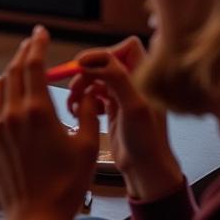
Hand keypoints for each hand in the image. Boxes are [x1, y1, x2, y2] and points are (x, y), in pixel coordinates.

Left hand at [0, 26, 100, 219]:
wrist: (36, 218)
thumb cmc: (67, 186)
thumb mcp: (87, 146)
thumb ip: (88, 112)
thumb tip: (89, 90)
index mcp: (36, 111)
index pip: (33, 65)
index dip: (36, 44)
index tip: (40, 32)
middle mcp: (11, 115)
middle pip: (12, 72)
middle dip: (22, 54)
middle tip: (32, 44)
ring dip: (11, 74)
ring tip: (22, 67)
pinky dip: (4, 100)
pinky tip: (13, 103)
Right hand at [67, 37, 182, 199]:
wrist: (146, 171)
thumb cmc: (147, 142)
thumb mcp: (133, 107)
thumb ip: (116, 78)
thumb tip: (92, 60)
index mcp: (146, 78)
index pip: (124, 48)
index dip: (103, 53)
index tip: (83, 65)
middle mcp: (135, 83)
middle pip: (105, 62)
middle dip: (86, 72)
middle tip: (74, 88)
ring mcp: (123, 96)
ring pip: (96, 78)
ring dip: (81, 87)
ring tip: (73, 103)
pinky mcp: (113, 109)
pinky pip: (93, 95)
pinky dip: (83, 100)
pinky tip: (78, 112)